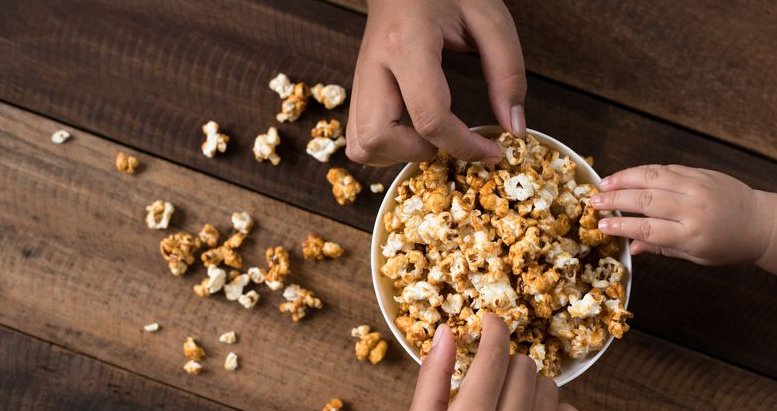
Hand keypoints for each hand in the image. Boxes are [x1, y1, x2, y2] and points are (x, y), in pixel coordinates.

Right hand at [346, 0, 525, 165]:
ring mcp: (359, 78)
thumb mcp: (489, 19)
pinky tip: (411, 132)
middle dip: (416, 154)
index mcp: (407, 45)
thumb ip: (507, 73)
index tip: (491, 152)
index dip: (465, 147)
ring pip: (359, 144)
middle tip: (446, 141)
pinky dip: (383, 147)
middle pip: (376, 139)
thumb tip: (514, 127)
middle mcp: (373, 66)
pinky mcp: (358, 86)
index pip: (430, 118)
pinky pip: (357, 135)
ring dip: (395, 154)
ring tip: (428, 138)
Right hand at [410, 313, 576, 410]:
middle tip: (490, 374)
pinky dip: (552, 407)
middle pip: (523, 368)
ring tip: (510, 395)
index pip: (493, 359)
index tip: (489, 320)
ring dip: (531, 384)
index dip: (494, 330)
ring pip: (550, 389)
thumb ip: (432, 377)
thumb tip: (446, 331)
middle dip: (507, 362)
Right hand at [592, 164, 776, 271]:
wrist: (761, 222)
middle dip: (615, 200)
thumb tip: (631, 247)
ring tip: (604, 183)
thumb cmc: (727, 245)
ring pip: (652, 177)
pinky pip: (665, 168)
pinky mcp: (699, 173)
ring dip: (624, 179)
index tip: (601, 226)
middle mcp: (692, 207)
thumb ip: (661, 248)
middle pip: (644, 200)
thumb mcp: (694, 255)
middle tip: (594, 201)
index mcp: (691, 234)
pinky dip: (642, 171)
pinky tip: (627, 175)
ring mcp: (696, 186)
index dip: (621, 226)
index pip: (647, 228)